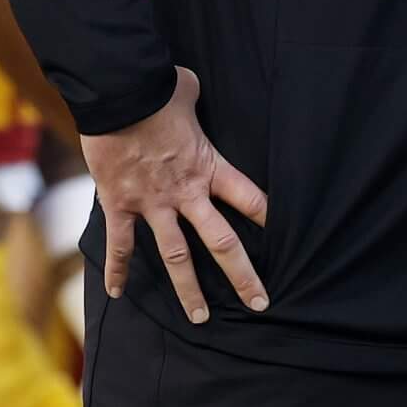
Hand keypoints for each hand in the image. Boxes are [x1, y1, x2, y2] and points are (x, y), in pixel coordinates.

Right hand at [80, 67, 267, 323]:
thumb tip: (188, 89)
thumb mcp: (186, 90)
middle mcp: (185, 193)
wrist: (117, 93)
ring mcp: (152, 203)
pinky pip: (121, 244)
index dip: (269, 218)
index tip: (289, 238)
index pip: (249, 198)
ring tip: (201, 318)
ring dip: (189, 289)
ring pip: (175, 256)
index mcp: (208, 166)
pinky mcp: (120, 204)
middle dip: (242, 275)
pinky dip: (117, 270)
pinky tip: (116, 294)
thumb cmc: (155, 88)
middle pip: (221, 241)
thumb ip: (193, 100)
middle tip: (259, 302)